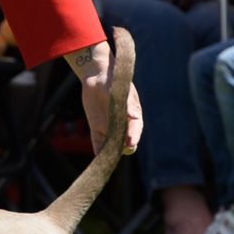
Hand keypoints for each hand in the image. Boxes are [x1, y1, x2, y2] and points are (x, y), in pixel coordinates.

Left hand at [66, 41, 142, 155]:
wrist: (97, 75)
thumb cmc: (114, 81)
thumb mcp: (121, 91)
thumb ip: (127, 104)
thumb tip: (133, 116)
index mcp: (133, 115)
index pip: (136, 129)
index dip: (134, 137)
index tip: (131, 143)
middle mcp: (123, 124)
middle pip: (126, 141)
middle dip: (124, 147)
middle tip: (121, 150)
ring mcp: (110, 127)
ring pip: (112, 144)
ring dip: (111, 152)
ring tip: (107, 158)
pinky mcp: (97, 128)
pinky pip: (98, 142)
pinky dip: (98, 150)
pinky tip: (97, 157)